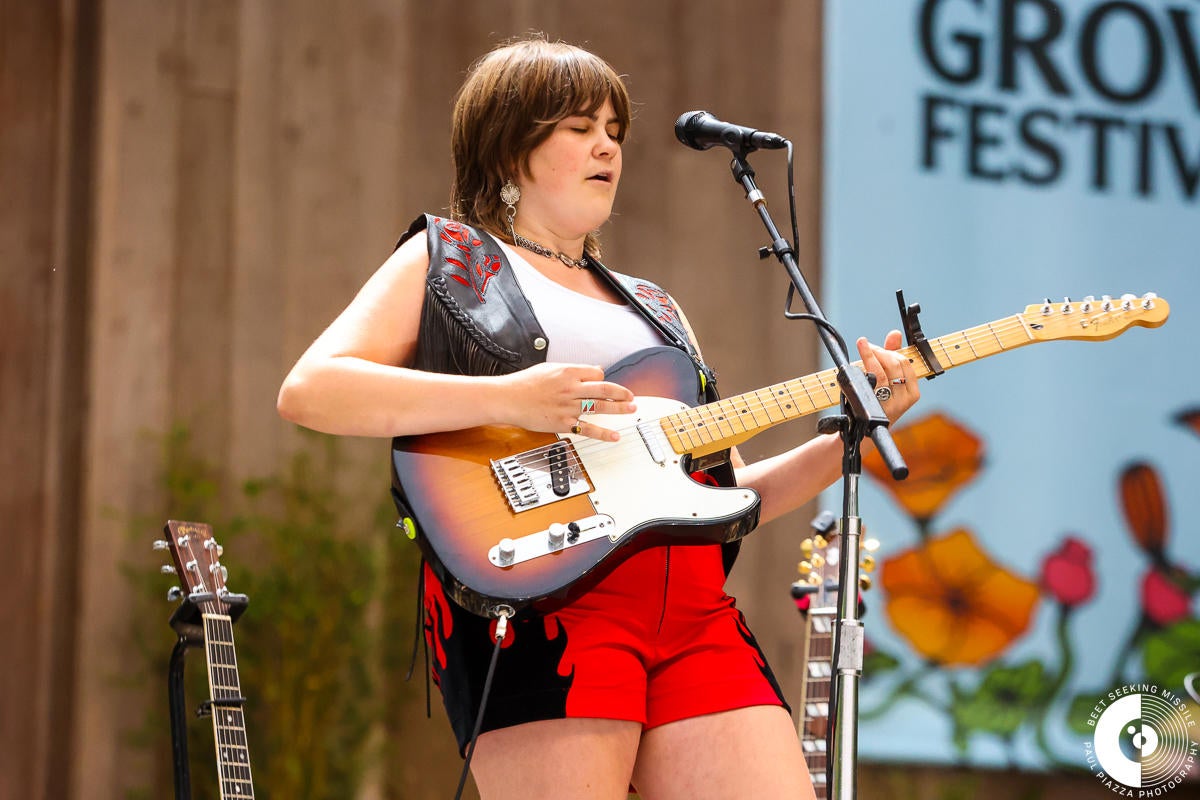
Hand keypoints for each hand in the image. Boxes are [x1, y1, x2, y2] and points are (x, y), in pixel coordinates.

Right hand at [496, 362, 635, 441]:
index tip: (604, 384)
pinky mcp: (563, 423)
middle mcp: (570, 388)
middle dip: (621, 393)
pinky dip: (603, 433)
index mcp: (567, 372)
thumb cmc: (524, 384)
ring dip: (619, 408)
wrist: (507, 398)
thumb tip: (592, 370)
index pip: (597, 373)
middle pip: (604, 389)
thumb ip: (572, 370)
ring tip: (631, 409)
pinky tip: (614, 436)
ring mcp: (568, 406)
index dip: (602, 378)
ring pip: (600, 407)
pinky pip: (587, 428)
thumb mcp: (549, 369)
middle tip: (631, 396)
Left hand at [857, 330, 919, 422]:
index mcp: (912, 392)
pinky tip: (855, 369)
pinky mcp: (873, 409)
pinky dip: (860, 373)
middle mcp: (904, 400)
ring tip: (861, 351)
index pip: (905, 362)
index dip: (889, 350)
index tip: (875, 346)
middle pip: (894, 365)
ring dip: (868, 358)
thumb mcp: (888, 378)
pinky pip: (868, 384)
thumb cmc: (877, 402)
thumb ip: (892, 355)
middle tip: (865, 347)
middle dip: (878, 351)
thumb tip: (895, 334)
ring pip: (881, 373)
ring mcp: (889, 406)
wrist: (863, 431)